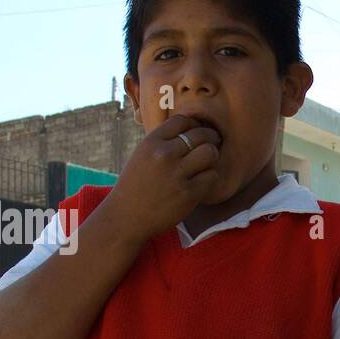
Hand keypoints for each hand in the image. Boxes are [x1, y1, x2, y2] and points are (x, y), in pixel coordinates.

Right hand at [104, 114, 221, 242]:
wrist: (126, 217)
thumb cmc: (135, 186)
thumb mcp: (142, 155)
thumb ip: (162, 142)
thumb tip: (191, 129)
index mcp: (151, 142)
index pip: (182, 120)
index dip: (195, 124)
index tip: (197, 132)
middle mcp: (164, 155)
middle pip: (201, 134)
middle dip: (210, 138)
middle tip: (212, 144)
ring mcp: (177, 174)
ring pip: (210, 153)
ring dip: (212, 157)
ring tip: (207, 163)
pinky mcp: (188, 193)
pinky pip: (212, 176)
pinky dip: (210, 177)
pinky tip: (203, 180)